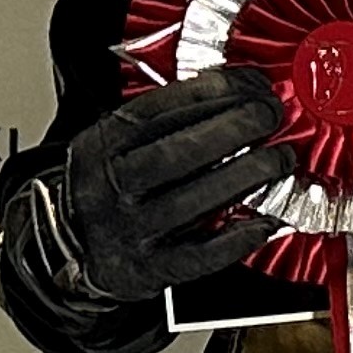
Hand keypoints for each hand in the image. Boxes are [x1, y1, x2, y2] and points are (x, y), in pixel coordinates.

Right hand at [58, 66, 287, 300]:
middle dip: (231, 129)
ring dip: (244, 176)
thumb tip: (238, 91)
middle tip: (269, 115)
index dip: (209, 93)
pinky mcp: (150, 269)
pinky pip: (198, 256)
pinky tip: (266, 220)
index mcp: (103, 146)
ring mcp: (131, 229)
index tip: (250, 83)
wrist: (73, 249)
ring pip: (190, 200)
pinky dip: (236, 238)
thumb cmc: (112, 186)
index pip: (155, 111)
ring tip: (279, 159)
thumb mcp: (117, 142)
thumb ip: (164, 119)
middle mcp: (113, 186)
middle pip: (174, 154)